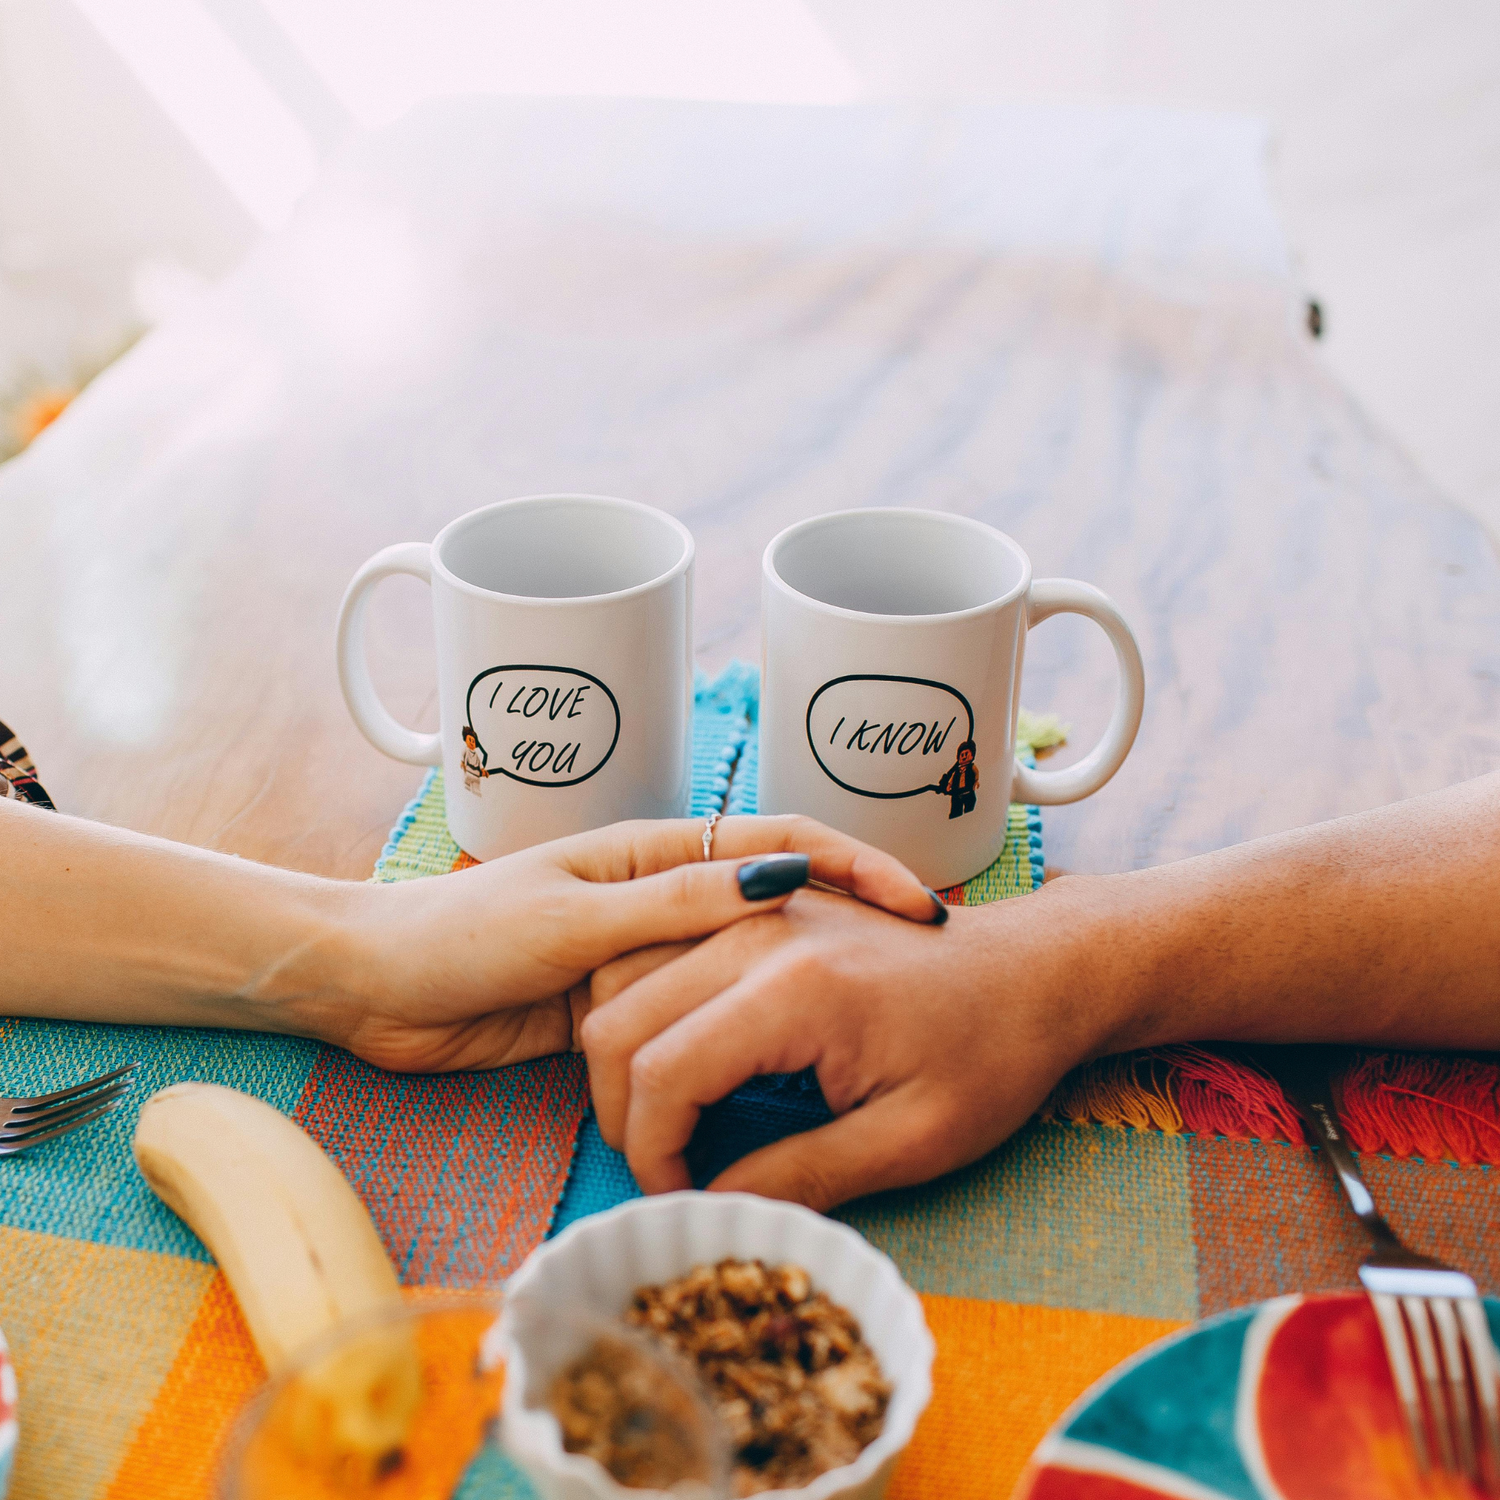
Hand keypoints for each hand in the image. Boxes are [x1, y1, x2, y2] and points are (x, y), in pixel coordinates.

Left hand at [317, 816, 940, 1073]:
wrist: (376, 988)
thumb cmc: (464, 935)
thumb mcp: (576, 919)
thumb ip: (670, 907)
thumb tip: (777, 883)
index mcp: (657, 855)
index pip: (780, 842)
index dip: (855, 864)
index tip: (917, 907)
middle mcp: (661, 902)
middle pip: (776, 908)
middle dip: (845, 930)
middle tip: (912, 975)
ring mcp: (644, 962)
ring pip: (738, 975)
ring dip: (794, 995)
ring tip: (864, 1032)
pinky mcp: (620, 1016)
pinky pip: (694, 1026)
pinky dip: (733, 1046)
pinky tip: (776, 1077)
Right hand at [580, 879, 1121, 1209]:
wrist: (1038, 968)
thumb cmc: (994, 1052)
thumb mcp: (913, 1139)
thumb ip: (804, 1176)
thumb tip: (710, 1206)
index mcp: (795, 987)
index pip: (662, 1072)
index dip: (649, 1152)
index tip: (678, 1199)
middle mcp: (759, 931)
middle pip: (621, 1018)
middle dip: (621, 1108)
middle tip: (664, 1168)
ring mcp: (757, 910)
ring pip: (626, 975)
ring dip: (625, 1055)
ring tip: (668, 1121)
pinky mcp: (764, 909)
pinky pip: (663, 951)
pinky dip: (648, 1010)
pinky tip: (685, 1062)